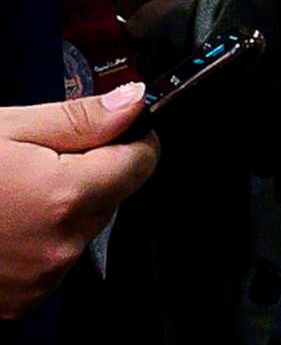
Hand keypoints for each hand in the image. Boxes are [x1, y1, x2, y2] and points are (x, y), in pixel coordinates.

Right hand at [0, 83, 156, 319]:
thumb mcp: (8, 128)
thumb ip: (80, 118)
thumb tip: (135, 101)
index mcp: (66, 196)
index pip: (143, 162)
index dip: (134, 138)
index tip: (117, 127)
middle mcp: (60, 246)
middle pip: (113, 197)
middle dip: (91, 171)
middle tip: (39, 157)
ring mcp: (39, 281)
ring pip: (83, 229)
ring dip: (64, 208)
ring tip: (12, 192)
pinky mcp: (20, 302)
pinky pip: (53, 261)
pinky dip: (39, 240)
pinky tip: (4, 222)